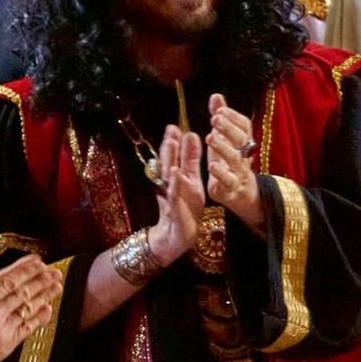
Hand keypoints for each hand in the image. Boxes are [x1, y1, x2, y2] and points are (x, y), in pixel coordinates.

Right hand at [0, 256, 62, 361]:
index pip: (6, 279)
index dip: (24, 268)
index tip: (37, 260)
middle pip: (22, 291)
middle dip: (40, 279)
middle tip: (54, 271)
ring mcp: (2, 329)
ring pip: (28, 307)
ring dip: (45, 295)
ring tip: (57, 285)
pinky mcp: (7, 344)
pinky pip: (28, 327)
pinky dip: (39, 317)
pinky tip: (48, 308)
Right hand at [148, 125, 204, 263]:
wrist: (178, 235)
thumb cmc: (185, 207)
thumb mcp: (190, 181)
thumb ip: (190, 162)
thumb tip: (190, 137)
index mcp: (180, 178)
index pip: (177, 157)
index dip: (177, 142)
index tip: (176, 126)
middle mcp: (173, 184)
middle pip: (169, 162)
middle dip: (170, 145)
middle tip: (172, 128)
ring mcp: (172, 195)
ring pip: (170, 174)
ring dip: (170, 158)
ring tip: (172, 141)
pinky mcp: (175, 208)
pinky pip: (175, 193)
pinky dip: (175, 182)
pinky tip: (175, 171)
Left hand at [204, 94, 264, 233]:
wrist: (246, 198)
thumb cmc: (232, 166)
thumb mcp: (227, 143)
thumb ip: (222, 121)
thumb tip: (216, 96)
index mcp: (243, 144)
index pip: (244, 126)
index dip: (233, 117)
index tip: (219, 110)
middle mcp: (244, 157)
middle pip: (241, 140)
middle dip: (228, 129)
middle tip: (214, 119)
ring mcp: (240, 173)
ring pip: (235, 160)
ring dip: (223, 148)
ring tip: (210, 138)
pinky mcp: (232, 190)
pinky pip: (229, 182)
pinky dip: (221, 174)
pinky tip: (212, 166)